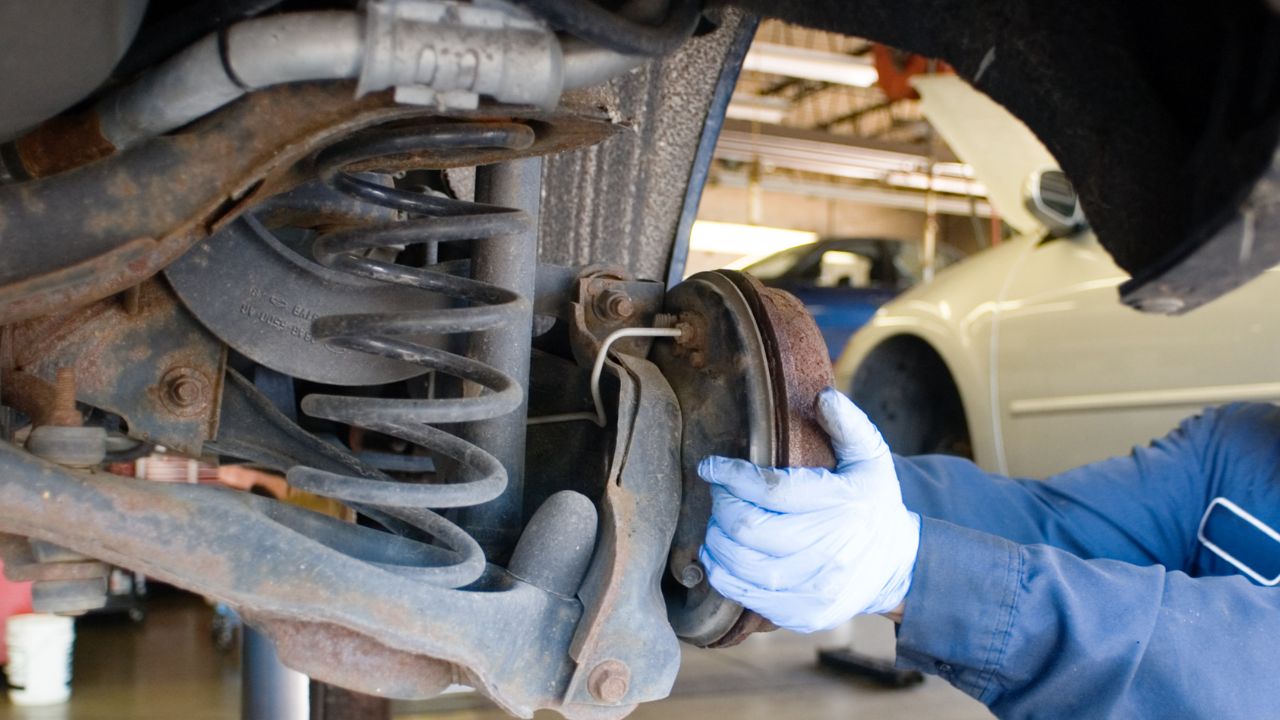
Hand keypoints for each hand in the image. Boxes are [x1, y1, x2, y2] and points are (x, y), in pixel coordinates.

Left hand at [697, 387, 920, 632]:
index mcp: (842, 506)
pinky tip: (724, 554)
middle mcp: (830, 550)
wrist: (898, 566)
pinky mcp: (803, 613)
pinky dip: (724, 572)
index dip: (731, 476)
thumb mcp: (871, 458)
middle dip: (722, 506)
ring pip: (740, 564)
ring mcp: (816, 587)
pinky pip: (746, 595)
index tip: (711, 467)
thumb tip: (824, 397)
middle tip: (720, 495)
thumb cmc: (873, 503)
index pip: (770, 490)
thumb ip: (849, 425)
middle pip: (748, 528)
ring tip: (720, 523)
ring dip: (717, 539)